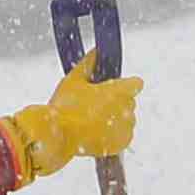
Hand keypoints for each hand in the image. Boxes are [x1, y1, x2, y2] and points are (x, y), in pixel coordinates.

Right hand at [8, 59, 141, 182]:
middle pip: (129, 101)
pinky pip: (123, 134)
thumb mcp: (73, 80)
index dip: (126, 84)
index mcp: (117, 92)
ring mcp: (125, 128)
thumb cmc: (65, 106)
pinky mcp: (121, 144)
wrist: (58, 135)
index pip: (136, 84)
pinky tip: (96, 131)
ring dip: (115, 117)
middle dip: (116, 101)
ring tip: (92, 120)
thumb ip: (88, 64)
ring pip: (126, 118)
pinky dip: (113, 133)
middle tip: (94, 104)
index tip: (114, 86)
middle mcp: (126, 110)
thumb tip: (97, 51)